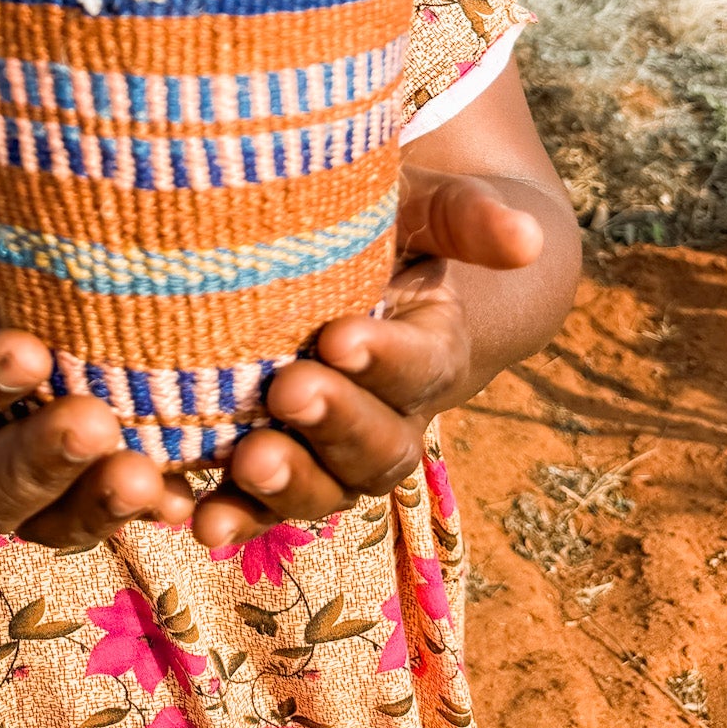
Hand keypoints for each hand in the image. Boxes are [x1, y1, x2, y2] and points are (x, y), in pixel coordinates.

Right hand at [0, 193, 192, 547]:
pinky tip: (179, 499)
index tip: (31, 354)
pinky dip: (137, 514)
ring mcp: (6, 483)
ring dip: (94, 505)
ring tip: (146, 479)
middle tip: (98, 425)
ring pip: (41, 521)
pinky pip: (93, 520)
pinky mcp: (62, 495)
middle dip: (42, 460)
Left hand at [188, 162, 545, 550]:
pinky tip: (200, 519)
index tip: (338, 336)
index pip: (421, 365)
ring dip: (289, 485)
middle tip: (287, 390)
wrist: (366, 272)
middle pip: (381, 447)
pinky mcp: (282, 468)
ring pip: (330, 490)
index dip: (385, 359)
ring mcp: (336, 453)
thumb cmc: (395, 230)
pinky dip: (236, 517)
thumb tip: (526, 236)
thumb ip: (468, 217)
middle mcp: (394, 417)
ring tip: (249, 462)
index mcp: (434, 350)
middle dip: (335, 424)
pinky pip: (263, 508)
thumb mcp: (425, 208)